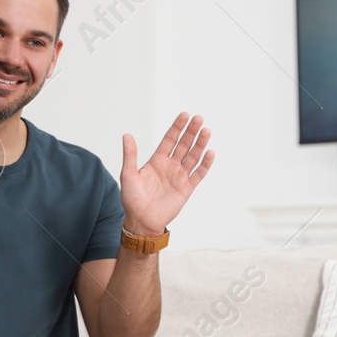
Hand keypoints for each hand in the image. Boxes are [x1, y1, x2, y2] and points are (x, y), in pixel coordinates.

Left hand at [120, 112, 213, 236]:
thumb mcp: (128, 174)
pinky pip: (198, 174)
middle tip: (199, 118)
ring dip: (200, 144)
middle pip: (184, 145)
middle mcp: (170, 166)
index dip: (177, 127)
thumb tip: (127, 135)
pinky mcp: (187, 188)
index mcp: (157, 161)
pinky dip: (204, 164)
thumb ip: (130, 155)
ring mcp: (180, 177)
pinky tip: (209, 152)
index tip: (184, 115)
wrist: (142, 221)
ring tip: (206, 131)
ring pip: (193, 157)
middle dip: (191, 132)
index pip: (170, 140)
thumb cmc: (132, 200)